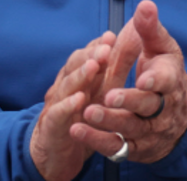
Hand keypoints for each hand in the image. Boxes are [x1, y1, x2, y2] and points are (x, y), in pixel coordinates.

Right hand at [30, 32, 115, 180]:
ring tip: (93, 66)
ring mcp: (57, 104)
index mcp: (80, 74)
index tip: (113, 36)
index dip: (99, 45)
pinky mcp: (52, 126)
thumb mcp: (105, 88)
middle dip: (91, 55)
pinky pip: (58, 114)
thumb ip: (118, 64)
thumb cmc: (84, 113)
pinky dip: (67, 105)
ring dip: (80, 75)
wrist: (59, 152)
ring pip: (66, 86)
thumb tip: (134, 35)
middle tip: (106, 48)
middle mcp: (66, 85)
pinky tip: (79, 99)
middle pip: (76, 66)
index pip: (88, 54)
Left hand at [73, 0, 186, 163]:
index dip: (156, 80)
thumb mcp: (162, 49)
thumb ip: (150, 29)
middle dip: (129, 102)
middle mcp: (163, 107)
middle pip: (148, 106)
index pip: (167, 80)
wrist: (179, 116)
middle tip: (109, 97)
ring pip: (131, 127)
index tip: (144, 78)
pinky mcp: (137, 146)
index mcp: (171, 80)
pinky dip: (98, 140)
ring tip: (88, 112)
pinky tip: (78, 129)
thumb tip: (145, 5)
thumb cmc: (165, 74)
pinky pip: (117, 146)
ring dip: (109, 121)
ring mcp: (150, 129)